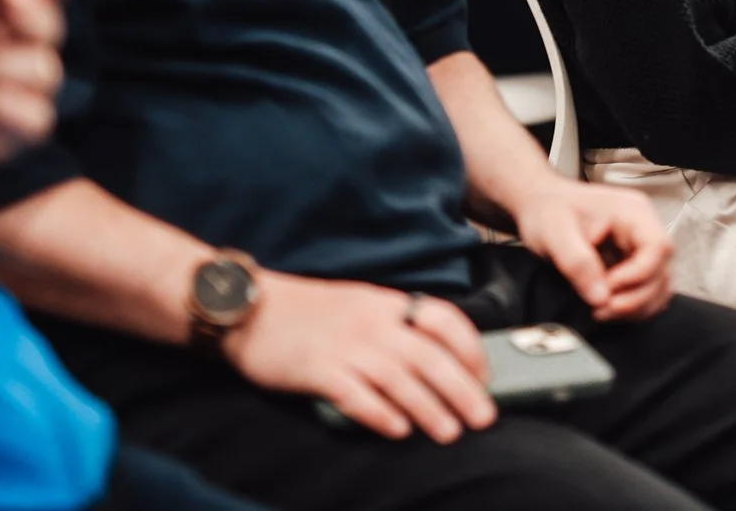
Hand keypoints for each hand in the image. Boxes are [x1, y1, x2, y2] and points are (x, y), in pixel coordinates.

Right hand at [222, 273, 495, 444]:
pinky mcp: (315, 369)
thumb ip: (394, 325)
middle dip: (461, 388)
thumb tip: (439, 359)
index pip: (442, 319)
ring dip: (428, 407)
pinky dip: (379, 413)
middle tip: (483, 417)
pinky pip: (354, 394)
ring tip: (450, 432)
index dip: (470, 348)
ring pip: (397, 378)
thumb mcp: (359, 305)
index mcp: (385, 303)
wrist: (250, 307)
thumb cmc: (308, 312)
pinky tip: (398, 431)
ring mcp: (343, 345)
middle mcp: (370, 322)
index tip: (485, 377)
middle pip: (427, 355)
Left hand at [511, 178, 672, 321]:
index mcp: (633, 212)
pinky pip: (647, 291)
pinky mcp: (634, 263)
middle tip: (601, 309)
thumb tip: (601, 298)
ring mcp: (640, 247)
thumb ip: (578, 263)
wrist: (539, 204)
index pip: (657, 247)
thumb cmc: (548, 210)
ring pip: (659, 285)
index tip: (608, 287)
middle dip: (635, 297)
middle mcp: (644, 228)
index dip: (638, 275)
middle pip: (661, 270)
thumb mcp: (555, 233)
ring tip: (602, 311)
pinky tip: (609, 308)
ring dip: (636, 306)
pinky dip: (634, 306)